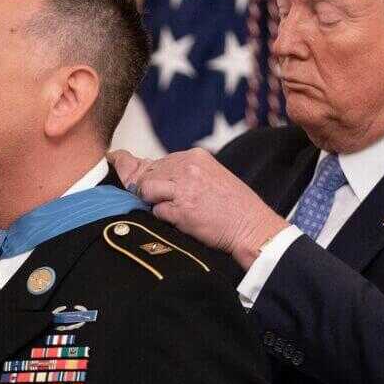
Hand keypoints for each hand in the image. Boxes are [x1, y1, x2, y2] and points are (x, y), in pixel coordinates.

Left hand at [107, 148, 288, 269]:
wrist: (252, 226)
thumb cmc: (233, 206)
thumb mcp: (211, 177)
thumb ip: (183, 173)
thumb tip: (147, 175)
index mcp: (195, 156)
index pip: (157, 161)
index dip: (145, 174)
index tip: (131, 175)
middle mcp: (188, 168)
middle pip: (148, 175)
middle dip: (149, 191)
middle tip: (168, 203)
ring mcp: (184, 188)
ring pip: (147, 190)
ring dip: (156, 203)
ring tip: (177, 211)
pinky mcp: (182, 210)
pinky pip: (157, 212)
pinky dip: (165, 219)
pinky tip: (184, 221)